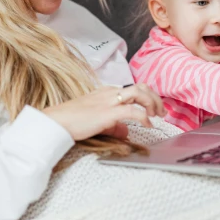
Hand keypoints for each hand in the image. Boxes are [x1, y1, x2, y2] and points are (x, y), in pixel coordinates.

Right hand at [43, 84, 165, 141]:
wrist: (57, 121)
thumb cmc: (72, 121)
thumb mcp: (96, 121)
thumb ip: (113, 125)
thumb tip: (126, 132)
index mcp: (107, 92)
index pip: (133, 88)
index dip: (148, 96)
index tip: (154, 107)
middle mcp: (110, 92)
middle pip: (141, 87)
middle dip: (155, 98)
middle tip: (161, 111)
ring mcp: (109, 101)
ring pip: (139, 93)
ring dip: (152, 103)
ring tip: (157, 115)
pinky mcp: (108, 112)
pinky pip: (132, 111)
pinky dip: (144, 117)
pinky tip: (148, 124)